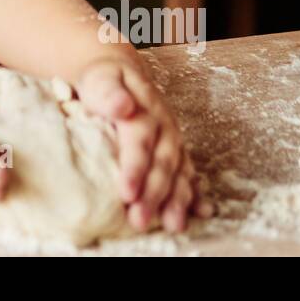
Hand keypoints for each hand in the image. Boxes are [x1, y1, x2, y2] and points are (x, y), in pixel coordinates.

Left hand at [70, 55, 213, 233]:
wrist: (116, 75)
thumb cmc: (102, 82)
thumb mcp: (100, 79)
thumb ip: (108, 92)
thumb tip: (122, 106)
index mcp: (144, 108)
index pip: (140, 139)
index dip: (135, 167)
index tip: (126, 192)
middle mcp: (164, 126)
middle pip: (163, 162)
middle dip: (154, 194)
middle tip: (140, 219)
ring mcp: (173, 141)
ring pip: (179, 172)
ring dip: (177, 200)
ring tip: (173, 225)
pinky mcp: (176, 153)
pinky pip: (188, 175)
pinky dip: (195, 195)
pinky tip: (200, 213)